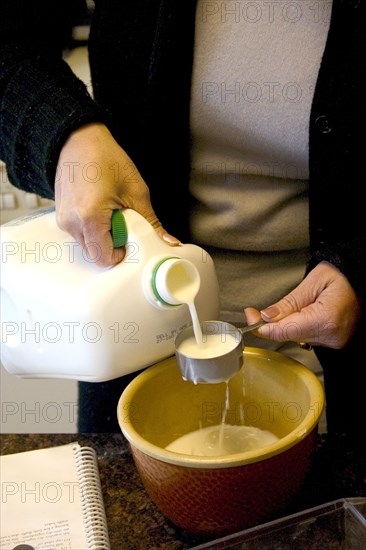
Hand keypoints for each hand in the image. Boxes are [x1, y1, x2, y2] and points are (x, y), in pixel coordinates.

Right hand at [55, 123, 179, 266]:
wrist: (78, 139)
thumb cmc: (106, 158)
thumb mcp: (136, 191)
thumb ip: (151, 223)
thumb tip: (169, 242)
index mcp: (90, 218)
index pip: (104, 258)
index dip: (120, 254)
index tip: (129, 240)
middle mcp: (71, 223)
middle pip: (95, 254)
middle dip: (112, 245)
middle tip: (123, 223)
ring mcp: (63, 220)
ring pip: (87, 245)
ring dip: (102, 236)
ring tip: (111, 212)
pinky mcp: (61, 216)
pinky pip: (80, 233)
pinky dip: (93, 228)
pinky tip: (100, 208)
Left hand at [244, 261, 360, 348]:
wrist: (363, 282)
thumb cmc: (344, 277)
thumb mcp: (313, 282)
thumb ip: (288, 303)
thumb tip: (265, 317)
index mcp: (325, 319)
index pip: (285, 331)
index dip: (263, 327)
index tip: (250, 317)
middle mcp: (330, 335)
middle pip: (288, 336)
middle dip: (271, 325)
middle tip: (256, 313)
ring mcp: (334, 341)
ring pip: (296, 338)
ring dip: (285, 325)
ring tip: (289, 308)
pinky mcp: (333, 342)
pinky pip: (307, 337)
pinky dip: (298, 327)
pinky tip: (299, 315)